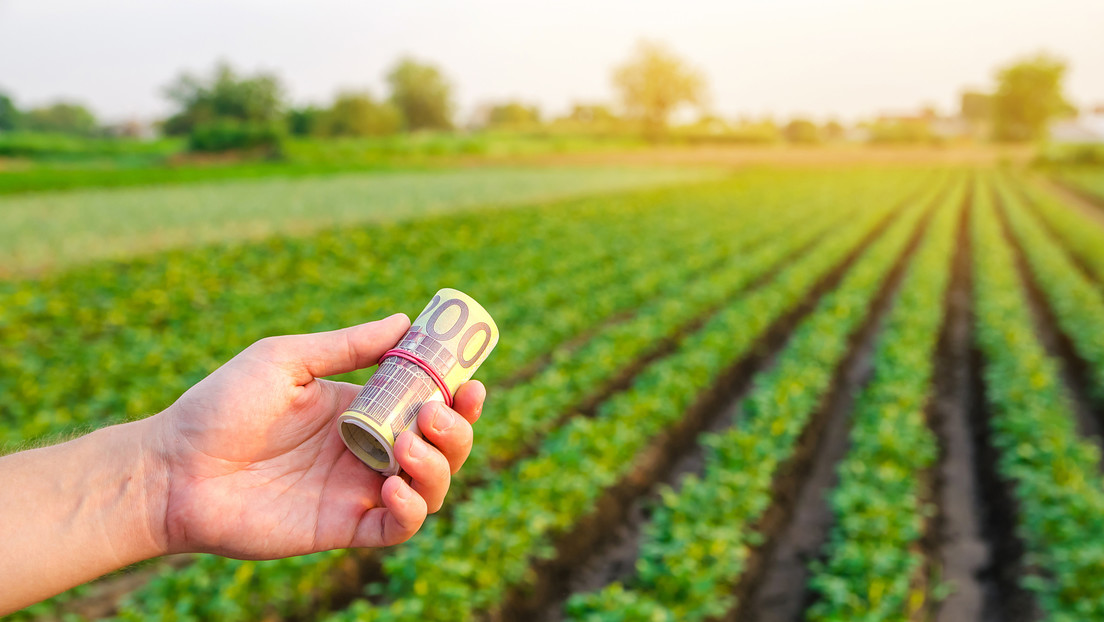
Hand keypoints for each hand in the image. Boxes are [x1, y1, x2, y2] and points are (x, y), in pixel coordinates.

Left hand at [147, 314, 485, 558]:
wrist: (172, 467)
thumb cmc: (220, 407)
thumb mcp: (286, 360)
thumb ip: (346, 346)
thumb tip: (404, 321)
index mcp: (360, 410)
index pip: (428, 404)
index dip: (458, 395)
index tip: (470, 380)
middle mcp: (367, 451)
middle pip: (442, 448)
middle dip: (458, 430)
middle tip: (438, 412)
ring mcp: (357, 491)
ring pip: (432, 488)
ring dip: (438, 466)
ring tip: (409, 444)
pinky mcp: (342, 527)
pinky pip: (398, 528)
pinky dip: (412, 509)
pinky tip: (393, 486)